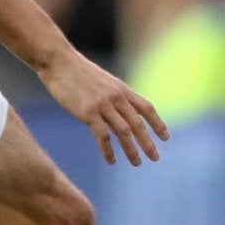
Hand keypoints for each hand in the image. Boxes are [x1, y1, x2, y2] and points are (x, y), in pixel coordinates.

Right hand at [39, 48, 169, 165]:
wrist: (58, 61)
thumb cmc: (77, 72)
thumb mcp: (102, 81)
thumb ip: (113, 95)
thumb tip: (118, 108)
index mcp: (122, 89)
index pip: (147, 108)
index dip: (158, 123)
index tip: (166, 137)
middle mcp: (117, 97)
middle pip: (138, 123)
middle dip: (148, 142)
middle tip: (155, 158)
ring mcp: (103, 104)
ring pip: (124, 132)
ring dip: (132, 149)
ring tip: (137, 163)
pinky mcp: (88, 112)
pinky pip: (103, 135)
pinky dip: (109, 150)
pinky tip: (111, 161)